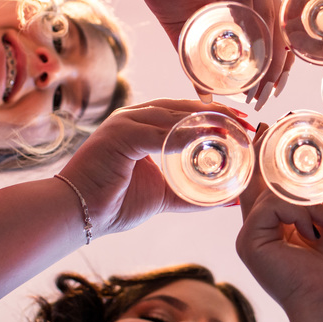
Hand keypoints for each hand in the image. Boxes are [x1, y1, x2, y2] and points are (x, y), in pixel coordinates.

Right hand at [58, 99, 247, 234]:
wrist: (77, 214)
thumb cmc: (113, 203)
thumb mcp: (163, 195)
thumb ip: (192, 195)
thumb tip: (227, 199)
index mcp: (142, 126)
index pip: (185, 112)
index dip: (214, 115)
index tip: (242, 122)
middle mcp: (133, 118)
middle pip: (182, 107)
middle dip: (217, 113)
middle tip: (246, 121)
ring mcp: (124, 123)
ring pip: (172, 115)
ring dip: (205, 120)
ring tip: (233, 127)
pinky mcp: (117, 136)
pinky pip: (157, 132)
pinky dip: (182, 135)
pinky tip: (206, 139)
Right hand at [122, 0, 291, 106]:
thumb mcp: (183, 27)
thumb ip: (195, 58)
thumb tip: (205, 95)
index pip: (279, 32)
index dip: (280, 65)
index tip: (270, 93)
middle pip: (280, 27)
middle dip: (278, 67)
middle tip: (265, 96)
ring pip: (268, 14)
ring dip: (266, 52)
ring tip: (258, 82)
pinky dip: (247, 24)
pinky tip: (245, 51)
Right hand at [236, 128, 322, 312]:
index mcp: (274, 226)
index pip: (264, 184)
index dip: (265, 156)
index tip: (267, 128)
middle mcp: (256, 229)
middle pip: (255, 181)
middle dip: (264, 154)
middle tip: (268, 125)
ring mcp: (248, 236)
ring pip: (271, 192)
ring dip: (308, 204)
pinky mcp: (247, 242)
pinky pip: (270, 206)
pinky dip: (297, 214)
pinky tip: (313, 232)